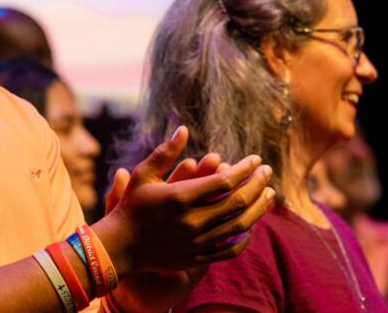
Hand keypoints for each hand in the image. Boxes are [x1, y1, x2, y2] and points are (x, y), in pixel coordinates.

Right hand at [93, 127, 274, 309]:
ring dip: (258, 207)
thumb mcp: (142, 174)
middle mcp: (191, 221)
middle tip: (267, 172)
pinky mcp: (197, 259)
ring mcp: (196, 242)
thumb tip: (183, 129)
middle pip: (237, 201)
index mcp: (180, 197)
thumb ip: (165, 152)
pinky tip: (251, 224)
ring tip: (268, 194)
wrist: (119, 247)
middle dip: (257, 183)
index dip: (245, 168)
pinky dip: (245, 236)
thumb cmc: (131, 206)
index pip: (225, 181)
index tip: (256, 159)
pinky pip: (230, 249)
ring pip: (239, 225)